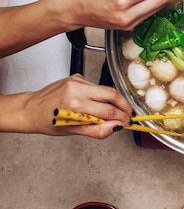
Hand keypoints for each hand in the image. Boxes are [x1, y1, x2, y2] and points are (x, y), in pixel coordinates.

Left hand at [3, 74, 131, 137]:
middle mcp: (77, 89)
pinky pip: (96, 86)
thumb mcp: (72, 131)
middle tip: (127, 114)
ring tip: (111, 112)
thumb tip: (115, 127)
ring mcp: (77, 81)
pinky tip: (94, 103)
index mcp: (75, 105)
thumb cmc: (47, 121)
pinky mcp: (77, 76)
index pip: (108, 110)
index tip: (126, 122)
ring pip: (105, 89)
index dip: (121, 117)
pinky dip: (100, 95)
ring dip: (112, 100)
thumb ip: (97, 130)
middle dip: (124, 105)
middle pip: (111, 94)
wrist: (31, 108)